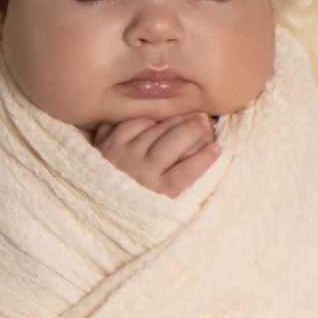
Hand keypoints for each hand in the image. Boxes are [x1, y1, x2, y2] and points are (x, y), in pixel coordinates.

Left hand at [90, 112, 218, 197]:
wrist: (100, 200)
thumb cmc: (143, 197)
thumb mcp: (165, 197)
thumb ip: (184, 177)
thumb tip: (212, 150)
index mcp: (158, 192)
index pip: (185, 173)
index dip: (204, 159)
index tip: (217, 148)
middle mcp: (140, 173)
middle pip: (173, 143)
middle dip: (193, 129)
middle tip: (204, 121)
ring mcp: (123, 156)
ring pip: (155, 129)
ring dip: (174, 121)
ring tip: (189, 117)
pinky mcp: (108, 144)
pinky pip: (134, 123)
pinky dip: (145, 122)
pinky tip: (154, 125)